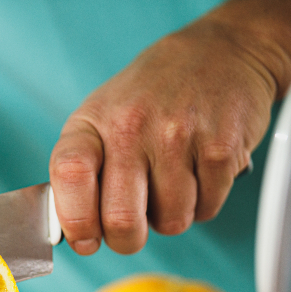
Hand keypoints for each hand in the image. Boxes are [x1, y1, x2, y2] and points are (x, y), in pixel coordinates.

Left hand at [49, 0, 287, 255]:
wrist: (221, 52)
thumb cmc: (149, 97)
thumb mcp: (99, 120)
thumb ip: (80, 173)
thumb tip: (70, 233)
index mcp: (91, 124)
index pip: (70, 175)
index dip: (74, 220)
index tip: (84, 240)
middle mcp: (131, 127)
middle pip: (121, 219)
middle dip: (126, 240)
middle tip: (130, 231)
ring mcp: (178, 135)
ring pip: (169, 221)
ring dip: (170, 218)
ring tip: (169, 185)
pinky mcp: (222, 147)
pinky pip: (206, 209)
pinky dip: (202, 205)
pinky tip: (197, 174)